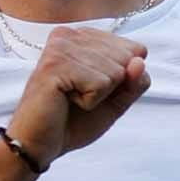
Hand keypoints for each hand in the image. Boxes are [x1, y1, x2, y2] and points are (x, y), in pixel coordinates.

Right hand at [6, 28, 149, 167]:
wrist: (40, 145)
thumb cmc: (72, 122)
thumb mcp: (115, 101)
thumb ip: (134, 82)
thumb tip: (140, 61)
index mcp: (82, 37)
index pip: (134, 50)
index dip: (121, 81)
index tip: (91, 89)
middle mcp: (70, 35)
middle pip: (127, 58)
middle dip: (111, 88)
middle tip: (79, 97)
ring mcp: (61, 48)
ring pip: (116, 71)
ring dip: (99, 96)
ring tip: (70, 99)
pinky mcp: (56, 65)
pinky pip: (101, 83)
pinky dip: (90, 102)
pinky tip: (66, 102)